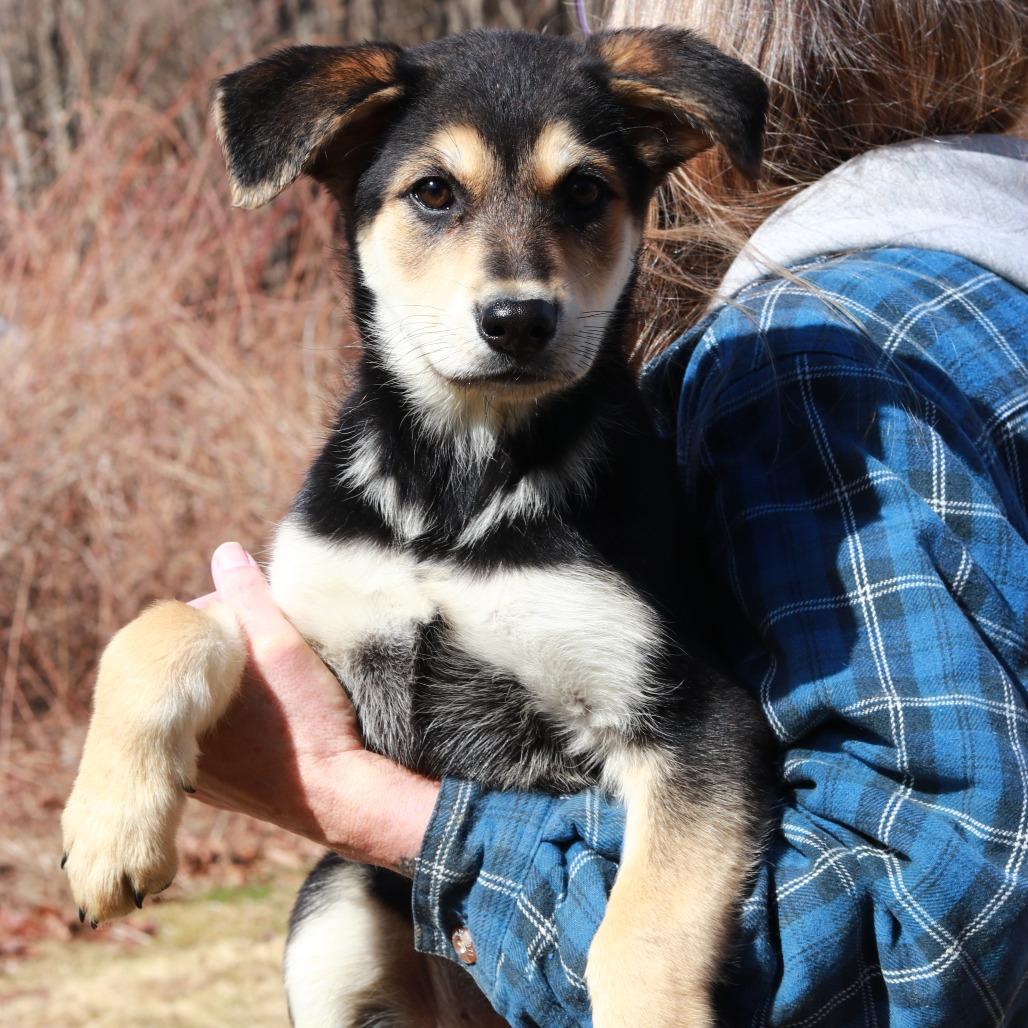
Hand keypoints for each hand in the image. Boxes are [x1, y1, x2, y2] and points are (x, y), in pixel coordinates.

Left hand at [190, 542, 438, 873]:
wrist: (337, 796)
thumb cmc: (309, 719)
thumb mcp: (283, 647)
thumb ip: (249, 598)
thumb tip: (225, 552)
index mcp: (176, 694)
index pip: (190, 628)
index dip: (229, 609)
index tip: (264, 609)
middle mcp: (171, 732)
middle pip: (195, 664)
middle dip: (228, 645)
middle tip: (272, 640)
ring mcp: (189, 763)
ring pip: (202, 698)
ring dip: (229, 680)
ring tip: (271, 675)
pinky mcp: (211, 786)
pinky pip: (210, 734)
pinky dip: (232, 717)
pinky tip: (265, 714)